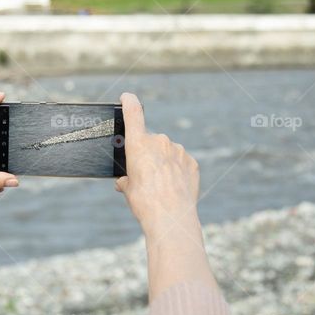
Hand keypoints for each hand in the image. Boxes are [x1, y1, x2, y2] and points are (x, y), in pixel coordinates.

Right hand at [114, 93, 210, 299]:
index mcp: (138, 144)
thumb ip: (126, 179)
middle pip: (150, 142)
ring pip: (166, 152)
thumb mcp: (128, 190)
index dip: (129, 102)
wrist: (171, 217)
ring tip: (160, 186)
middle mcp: (159, 142)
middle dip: (146, 155)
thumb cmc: (145, 202)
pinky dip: (176, 171)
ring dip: (162, 163)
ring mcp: (177, 151)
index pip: (133, 113)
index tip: (127, 96)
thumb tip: (124, 182)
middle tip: (144, 176)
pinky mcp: (191, 162)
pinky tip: (173, 187)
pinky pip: (180, 162)